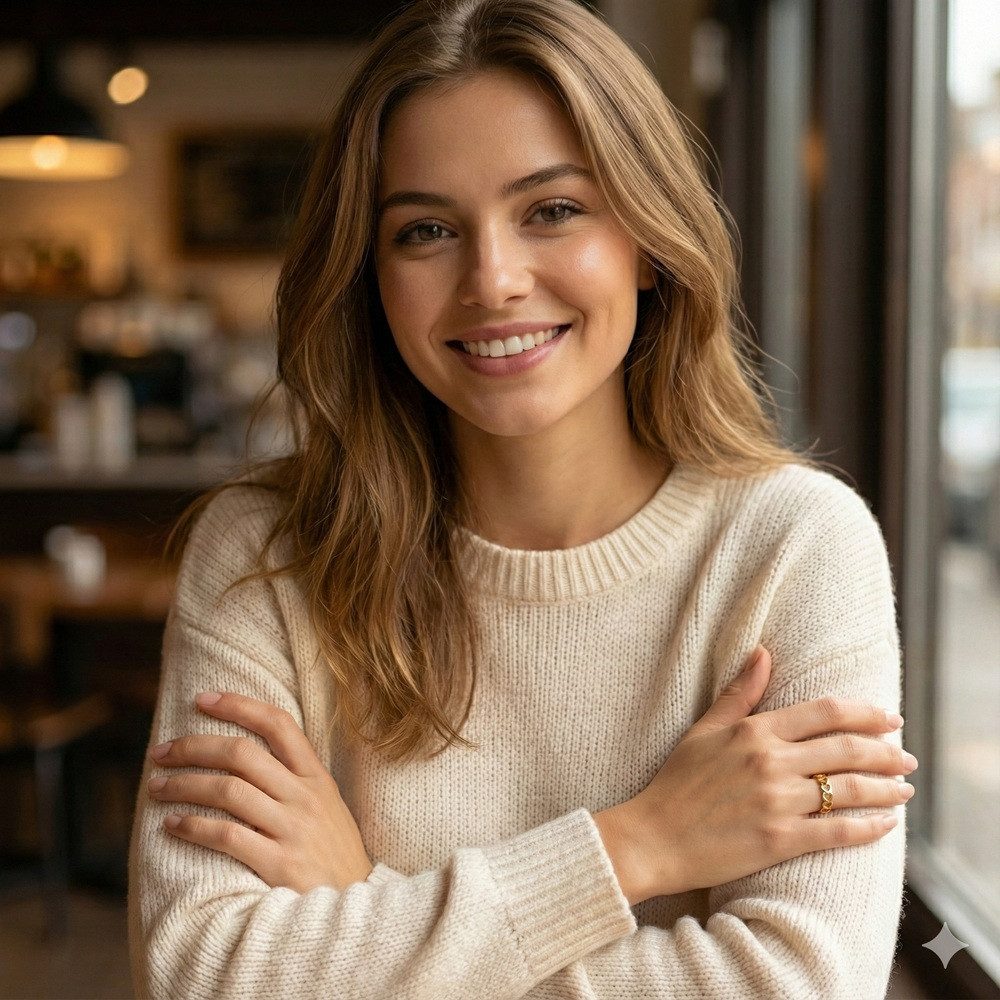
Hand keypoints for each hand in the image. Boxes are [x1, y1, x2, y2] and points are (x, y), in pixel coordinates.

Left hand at [147, 692, 373, 892]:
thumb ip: (294, 778)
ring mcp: (292, 829)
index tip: (202, 699)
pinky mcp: (278, 864)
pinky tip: (172, 825)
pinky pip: (226, 836)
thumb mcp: (326, 805)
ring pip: (228, 791)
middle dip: (194, 747)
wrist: (355, 905)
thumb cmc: (332, 852)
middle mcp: (305, 797)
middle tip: (160, 752)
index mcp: (317, 777)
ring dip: (184, 785)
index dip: (239, 705)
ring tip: (157, 787)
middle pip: (242, 754)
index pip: (278, 725)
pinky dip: (193, 827)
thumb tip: (241, 753)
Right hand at [595, 645, 915, 903]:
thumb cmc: (676, 783)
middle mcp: (770, 762)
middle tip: (908, 757)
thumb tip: (763, 653)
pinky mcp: (779, 840)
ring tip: (905, 790)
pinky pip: (837, 832)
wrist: (654, 837)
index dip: (865, 714)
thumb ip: (739, 694)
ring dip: (885, 789)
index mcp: (755, 731)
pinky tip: (886, 825)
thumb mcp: (704, 730)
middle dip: (886, 752)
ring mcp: (777, 801)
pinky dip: (869, 828)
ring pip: (850, 790)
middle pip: (846, 749)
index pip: (825, 713)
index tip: (890, 718)